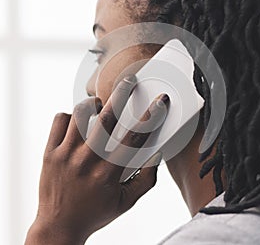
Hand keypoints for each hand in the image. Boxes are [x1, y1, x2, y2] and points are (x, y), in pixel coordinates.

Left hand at [25, 75, 168, 244]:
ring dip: (94, 105)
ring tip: (100, 107)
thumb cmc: (95, 213)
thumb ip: (146, 178)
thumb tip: (156, 155)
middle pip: (107, 117)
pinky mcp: (51, 152)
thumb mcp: (127, 201)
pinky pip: (60, 121)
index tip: (160, 101)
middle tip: (129, 81)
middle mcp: (87, 160)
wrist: (59, 226)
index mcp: (109, 172)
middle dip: (122, 93)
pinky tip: (78, 124)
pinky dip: (70, 116)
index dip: (152, 115)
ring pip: (80, 113)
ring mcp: (66, 154)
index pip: (135, 137)